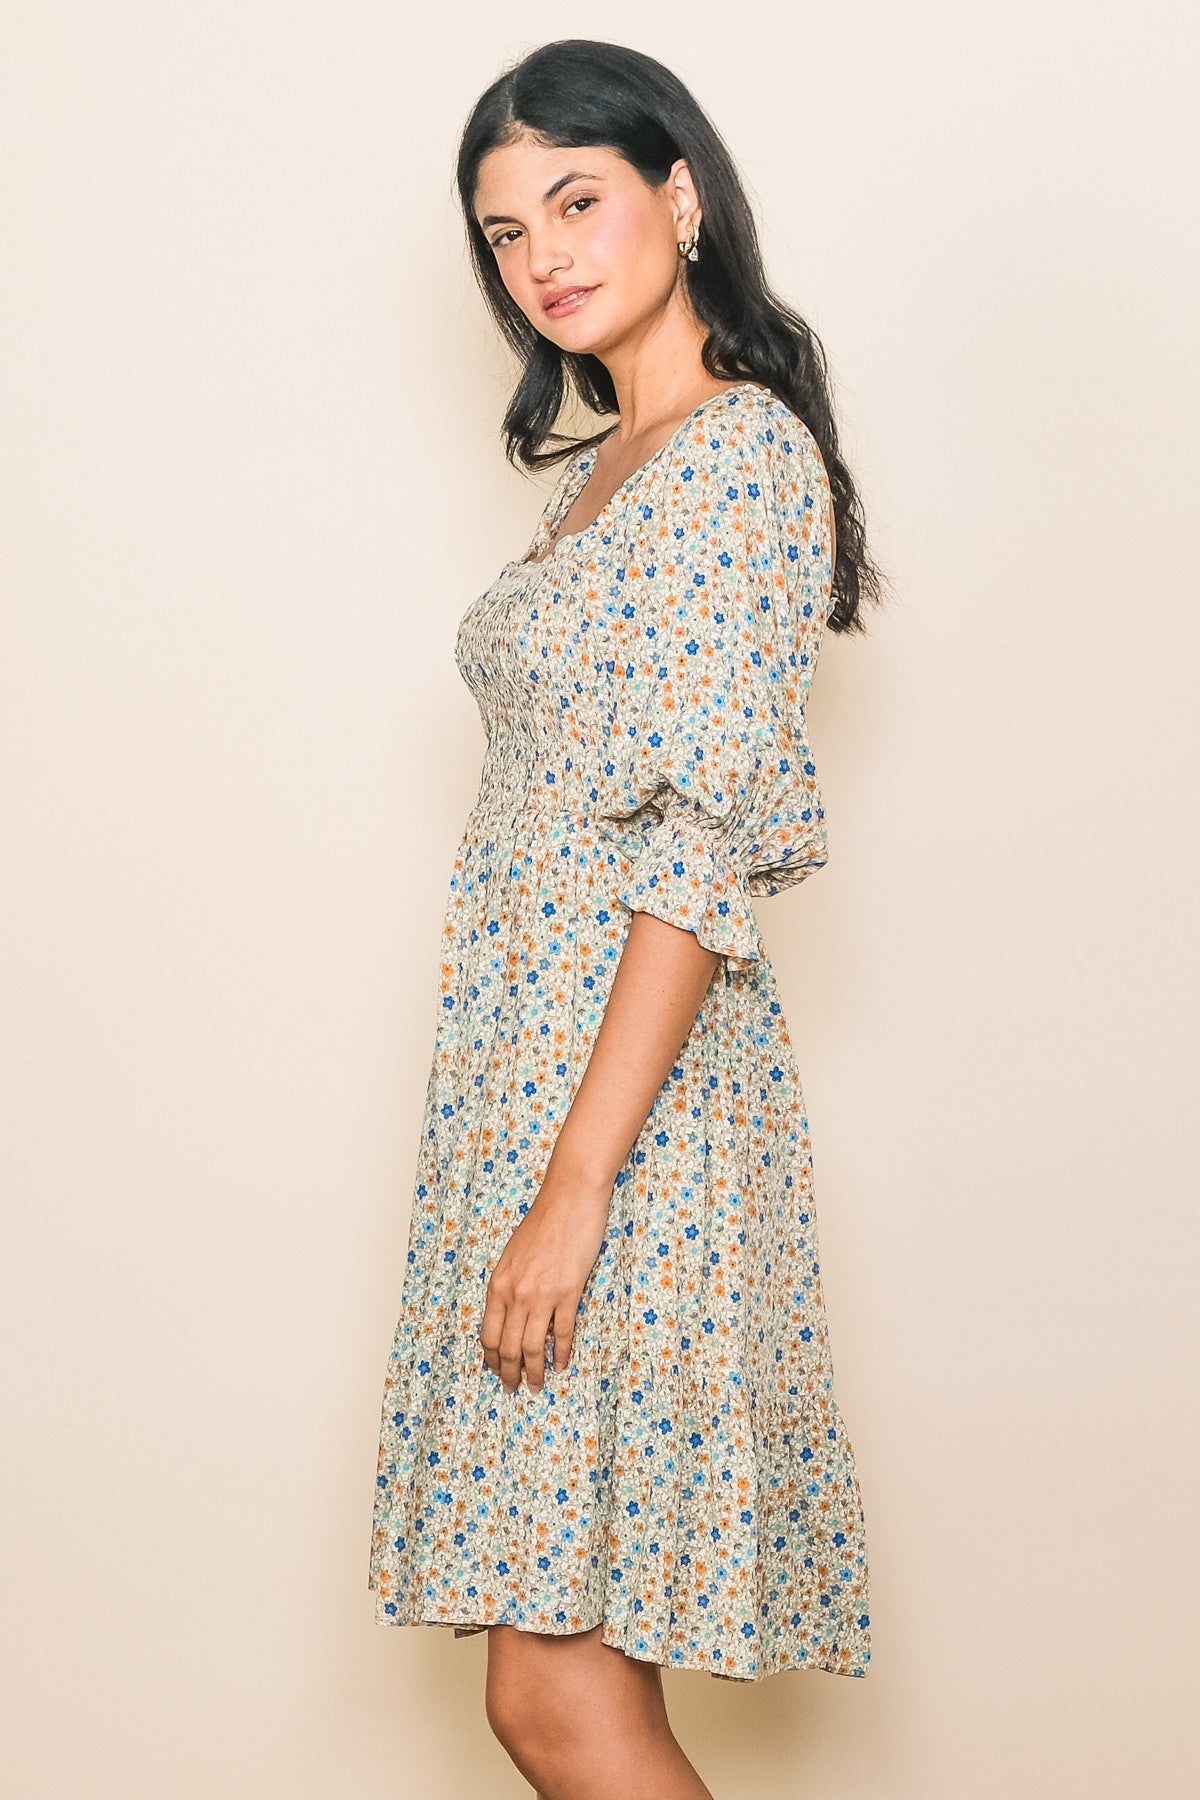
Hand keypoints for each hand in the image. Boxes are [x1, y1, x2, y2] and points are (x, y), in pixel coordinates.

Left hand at [479, 1155, 612, 1394]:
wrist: (569, 1199)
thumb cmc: (542, 1222)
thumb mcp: (513, 1255)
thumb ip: (509, 1284)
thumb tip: (511, 1313)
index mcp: (498, 1284)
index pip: (488, 1335)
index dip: (492, 1359)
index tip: (497, 1372)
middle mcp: (515, 1294)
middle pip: (507, 1347)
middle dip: (509, 1373)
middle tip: (514, 1389)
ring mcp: (542, 1295)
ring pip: (532, 1348)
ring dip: (533, 1372)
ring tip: (536, 1387)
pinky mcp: (568, 1292)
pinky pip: (561, 1333)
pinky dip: (560, 1354)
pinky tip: (560, 1365)